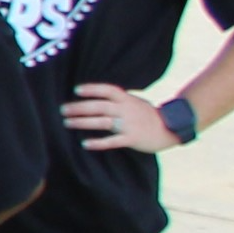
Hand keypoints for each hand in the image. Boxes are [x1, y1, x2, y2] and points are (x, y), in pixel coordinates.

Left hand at [67, 82, 181, 150]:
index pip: (108, 90)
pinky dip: (99, 142)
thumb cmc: (148, 115)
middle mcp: (127, 110)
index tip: (76, 90)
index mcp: (128, 99)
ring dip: (83, 122)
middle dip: (80, 107)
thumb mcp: (135, 102)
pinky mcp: (132, 139)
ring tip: (67, 123)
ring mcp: (130, 124)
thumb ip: (119, 100)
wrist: (171, 129)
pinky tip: (85, 143)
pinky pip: (113, 141)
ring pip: (103, 122)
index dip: (93, 89)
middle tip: (62, 110)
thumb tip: (98, 95)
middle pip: (100, 106)